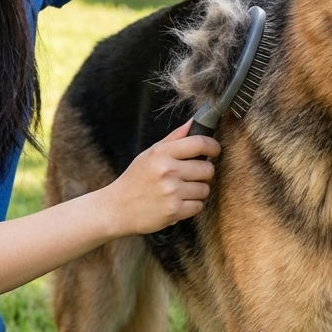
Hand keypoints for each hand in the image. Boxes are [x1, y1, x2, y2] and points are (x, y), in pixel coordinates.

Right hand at [101, 121, 220, 235]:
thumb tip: (196, 120)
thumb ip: (175, 137)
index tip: (214, 151)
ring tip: (182, 190)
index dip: (213, 147)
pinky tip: (178, 202)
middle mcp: (168, 171)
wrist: (117, 208)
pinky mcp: (174, 211)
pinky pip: (199, 206)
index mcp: (162, 153)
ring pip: (205, 189)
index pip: (200, 143)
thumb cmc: (136, 179)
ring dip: (198, 190)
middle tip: (192, 175)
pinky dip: (192, 205)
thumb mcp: (151, 153)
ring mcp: (171, 192)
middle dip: (204, 172)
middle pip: (208, 169)